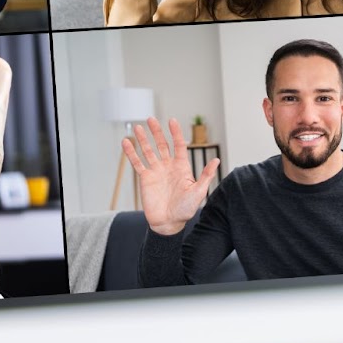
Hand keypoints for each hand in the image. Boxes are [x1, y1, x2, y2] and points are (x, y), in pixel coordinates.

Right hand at [122, 117, 218, 235]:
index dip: (175, 133)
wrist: (168, 223)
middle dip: (156, 132)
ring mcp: (156, 171)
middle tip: (151, 119)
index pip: (178, 146)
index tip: (172, 121)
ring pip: (148, 151)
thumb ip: (206, 175)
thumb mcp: (198, 192)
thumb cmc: (185, 209)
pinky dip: (131, 153)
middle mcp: (168, 166)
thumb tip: (216, 160)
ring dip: (143, 139)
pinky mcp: (145, 178)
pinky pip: (137, 163)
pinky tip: (126, 142)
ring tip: (137, 127)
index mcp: (181, 167)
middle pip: (161, 144)